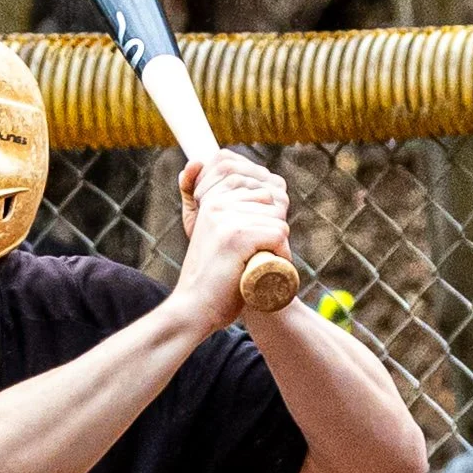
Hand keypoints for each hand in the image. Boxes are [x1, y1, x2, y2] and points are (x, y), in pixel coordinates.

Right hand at [173, 150, 292, 335]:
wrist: (192, 311)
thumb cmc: (207, 278)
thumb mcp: (206, 233)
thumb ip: (202, 202)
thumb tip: (196, 162)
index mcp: (211, 199)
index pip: (260, 188)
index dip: (265, 217)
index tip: (251, 243)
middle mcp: (217, 204)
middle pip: (271, 201)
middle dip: (271, 227)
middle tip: (256, 255)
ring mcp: (226, 219)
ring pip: (277, 218)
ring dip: (276, 244)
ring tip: (257, 265)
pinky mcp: (236, 237)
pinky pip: (277, 234)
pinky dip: (280, 254)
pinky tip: (265, 269)